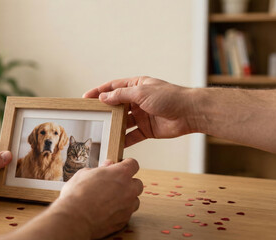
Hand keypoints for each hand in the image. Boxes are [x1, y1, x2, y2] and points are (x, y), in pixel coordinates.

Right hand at [54, 158, 142, 238]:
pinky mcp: (124, 220)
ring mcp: (128, 206)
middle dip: (128, 183)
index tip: (121, 167)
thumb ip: (100, 169)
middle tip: (114, 184)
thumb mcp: (84, 174)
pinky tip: (107, 211)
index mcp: (120, 174)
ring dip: (126, 198)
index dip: (126, 165)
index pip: (133, 164)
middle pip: (137, 183)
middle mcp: (129, 189)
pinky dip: (120, 211)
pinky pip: (127, 213)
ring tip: (110, 200)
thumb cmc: (76, 195)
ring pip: (134, 200)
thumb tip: (107, 166)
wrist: (74, 219)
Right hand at [83, 76, 197, 146]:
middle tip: (90, 116)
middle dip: (104, 111)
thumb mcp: (141, 92)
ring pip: (123, 122)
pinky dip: (124, 140)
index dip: (99, 92)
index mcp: (136, 86)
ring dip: (114, 127)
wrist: (190, 113)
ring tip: (101, 132)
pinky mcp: (147, 130)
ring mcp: (141, 115)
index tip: (85, 97)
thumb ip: (121, 95)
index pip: (113, 87)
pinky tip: (115, 144)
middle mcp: (137, 100)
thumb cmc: (169, 97)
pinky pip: (132, 135)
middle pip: (116, 105)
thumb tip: (104, 98)